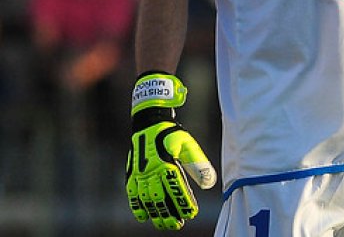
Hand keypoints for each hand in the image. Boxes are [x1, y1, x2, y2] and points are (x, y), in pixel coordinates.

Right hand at [126, 73, 216, 229]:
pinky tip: (143, 217)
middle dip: (170, 213)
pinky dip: (137, 206)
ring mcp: (139, 173)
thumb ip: (198, 163)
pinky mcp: (131, 173)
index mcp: (166, 163)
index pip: (176, 188)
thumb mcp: (188, 145)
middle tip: (179, 224)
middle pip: (160, 197)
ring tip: (165, 224)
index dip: (183, 202)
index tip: (192, 213)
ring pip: (146, 199)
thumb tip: (209, 184)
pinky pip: (132, 193)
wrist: (149, 122)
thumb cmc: (171, 134)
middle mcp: (150, 170)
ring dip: (156, 213)